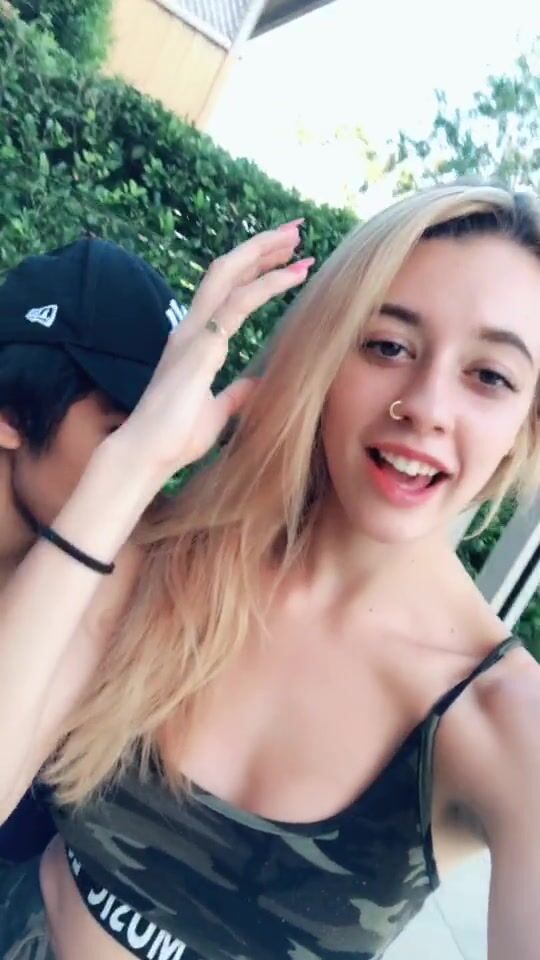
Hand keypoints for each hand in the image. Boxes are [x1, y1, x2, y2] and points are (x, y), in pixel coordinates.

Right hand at [116, 223, 313, 488]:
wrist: (148, 454)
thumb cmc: (175, 438)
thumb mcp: (216, 411)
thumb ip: (234, 394)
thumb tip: (254, 384)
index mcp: (193, 341)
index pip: (226, 292)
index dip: (255, 270)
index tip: (287, 259)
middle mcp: (191, 329)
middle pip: (226, 271)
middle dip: (260, 247)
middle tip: (294, 231)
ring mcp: (193, 333)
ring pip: (229, 274)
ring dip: (264, 252)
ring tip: (296, 238)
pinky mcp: (201, 345)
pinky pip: (239, 303)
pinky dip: (267, 284)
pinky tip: (293, 275)